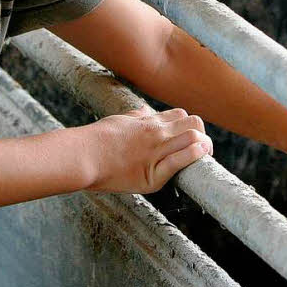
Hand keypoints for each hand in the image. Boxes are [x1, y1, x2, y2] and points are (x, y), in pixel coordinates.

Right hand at [83, 107, 211, 193]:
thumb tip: (143, 112)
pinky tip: (200, 157)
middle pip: (194, 123)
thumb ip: (135, 117)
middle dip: (201, 134)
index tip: (189, 137)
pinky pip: (181, 160)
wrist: (82, 155)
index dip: (189, 126)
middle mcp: (156, 133)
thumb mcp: (118, 121)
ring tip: (204, 156)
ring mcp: (155, 151)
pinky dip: (194, 156)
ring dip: (203, 146)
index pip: (181, 115)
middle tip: (202, 148)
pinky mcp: (153, 173)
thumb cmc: (94, 140)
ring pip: (193, 138)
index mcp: (148, 122)